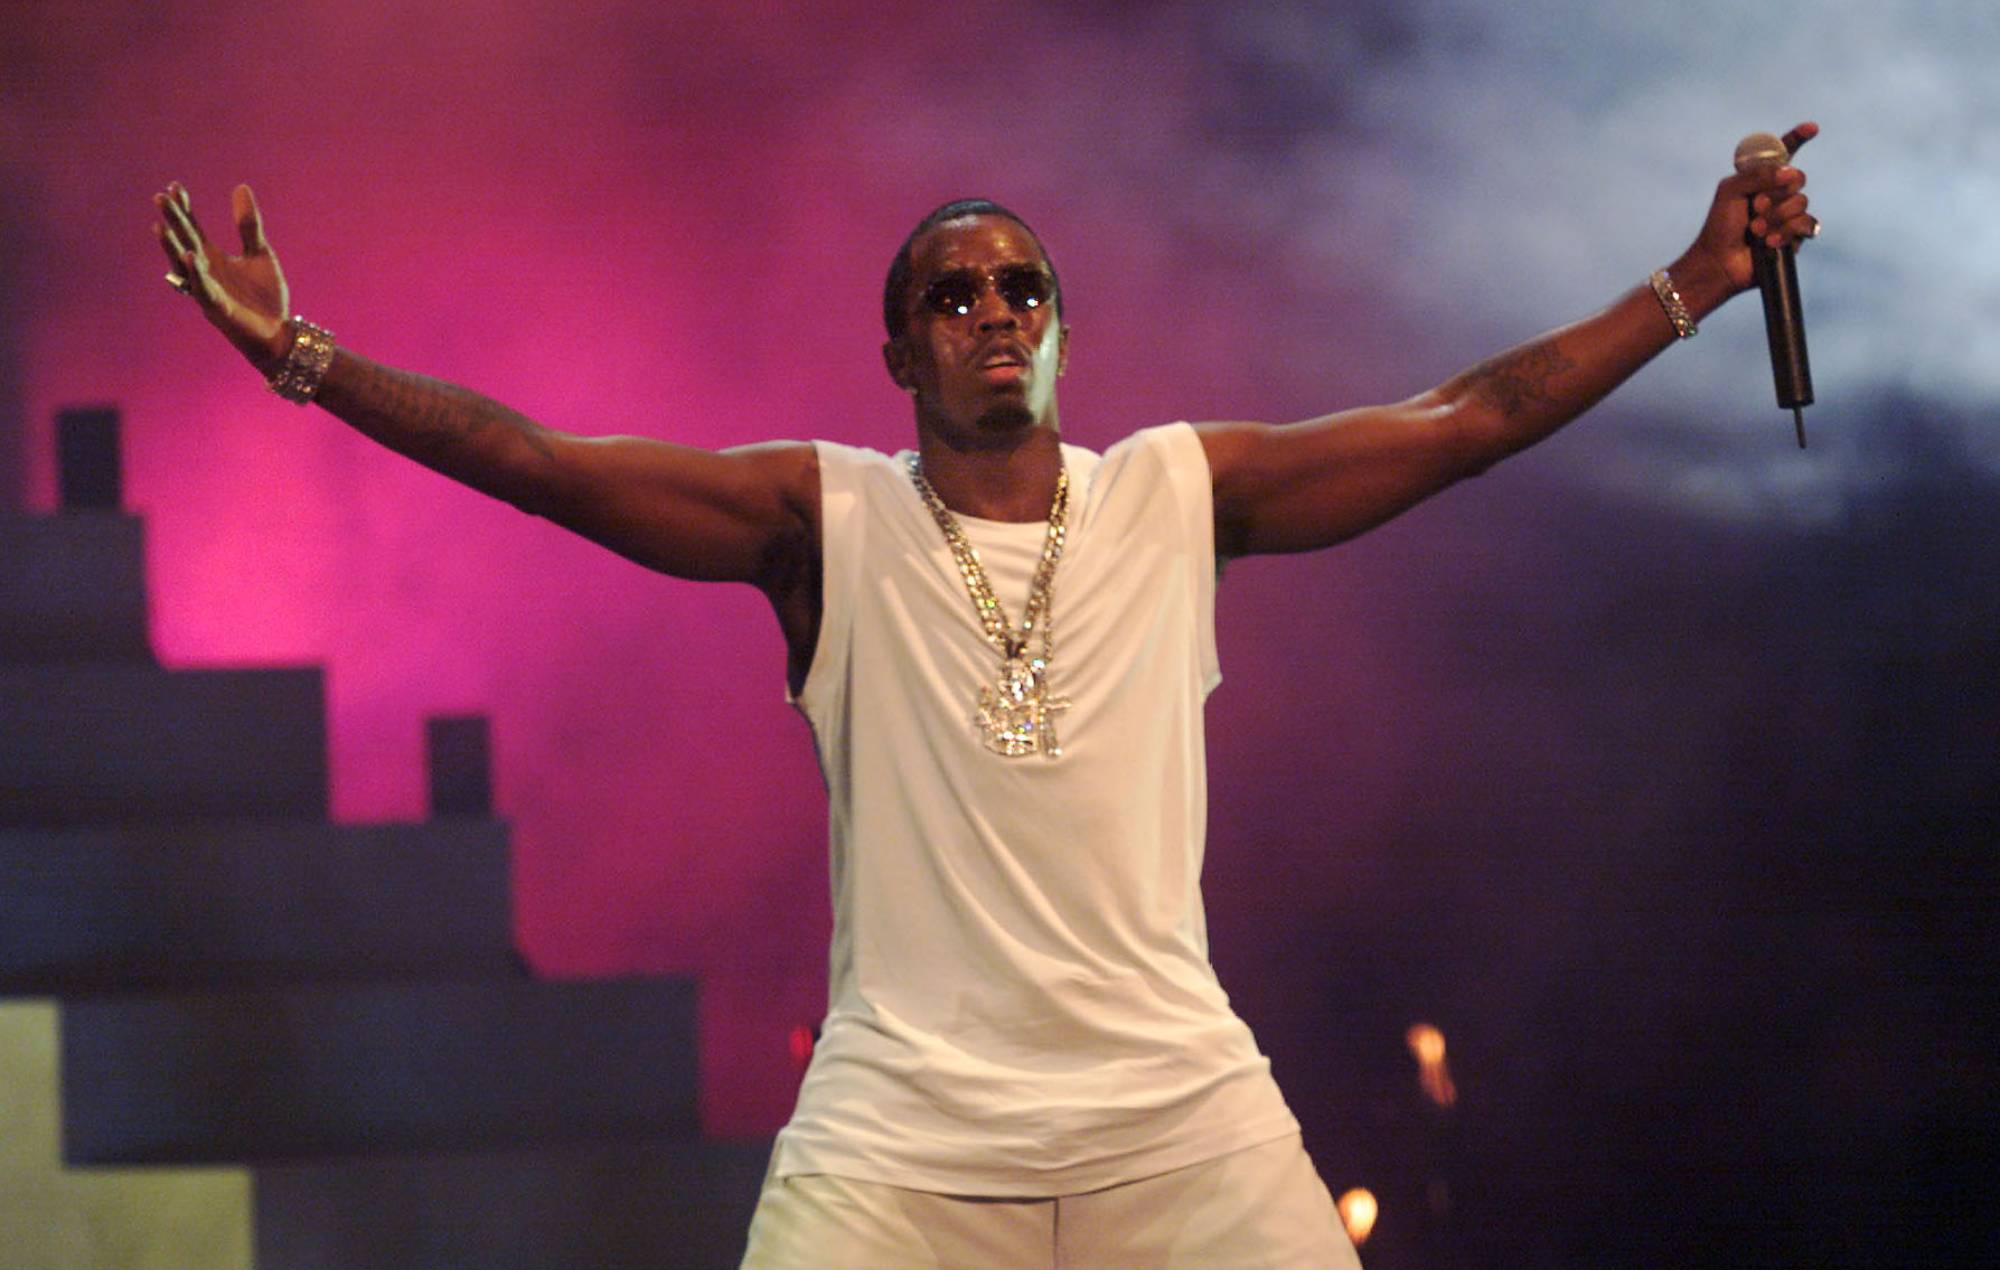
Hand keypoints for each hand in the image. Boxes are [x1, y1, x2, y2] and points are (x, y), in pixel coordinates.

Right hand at [154, 182, 290, 366]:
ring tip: (160, 226)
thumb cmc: (266, 296)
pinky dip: (195, 273)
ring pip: (183, 266)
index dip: (184, 208)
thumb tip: (240, 186)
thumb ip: (248, 225)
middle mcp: (204, 271)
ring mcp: (207, 289)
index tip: (174, 186)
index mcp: (213, 257)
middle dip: (173, 221)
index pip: (192, 228)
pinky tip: (190, 256)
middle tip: (160, 197)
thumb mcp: (260, 253)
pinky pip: (201, 289)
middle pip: (184, 241)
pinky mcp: (217, 307)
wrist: (279, 332)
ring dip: (172, 247)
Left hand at [1674, 121, 1818, 309]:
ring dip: (1777, 217)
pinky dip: (1786, 232)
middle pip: (1798, 178)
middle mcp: (1777, 194)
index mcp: (1760, 178)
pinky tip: (1768, 242)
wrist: (1719, 262)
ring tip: (1754, 231)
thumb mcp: (1730, 191)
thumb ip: (1757, 175)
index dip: (1797, 138)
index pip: (1783, 153)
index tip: (1812, 129)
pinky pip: (1807, 225)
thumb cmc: (1719, 226)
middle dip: (1777, 192)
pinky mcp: (1795, 236)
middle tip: (1755, 207)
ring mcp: (1787, 215)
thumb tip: (1789, 174)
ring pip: (1801, 203)